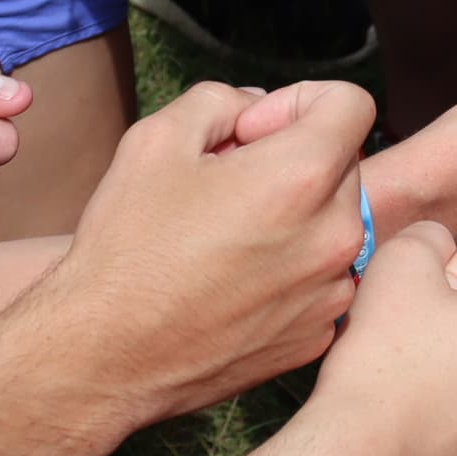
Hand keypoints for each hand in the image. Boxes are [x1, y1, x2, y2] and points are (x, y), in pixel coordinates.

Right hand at [41, 80, 375, 423]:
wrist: (104, 356)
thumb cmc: (126, 246)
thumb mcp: (156, 139)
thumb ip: (221, 99)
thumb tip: (258, 107)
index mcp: (301, 178)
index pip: (351, 105)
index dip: (298, 102)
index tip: (250, 132)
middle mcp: (335, 236)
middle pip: (341, 164)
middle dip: (291, 159)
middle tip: (227, 185)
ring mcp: (332, 292)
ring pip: (334, 222)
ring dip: (295, 215)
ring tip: (229, 236)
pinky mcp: (318, 334)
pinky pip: (323, 277)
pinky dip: (291, 268)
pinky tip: (234, 280)